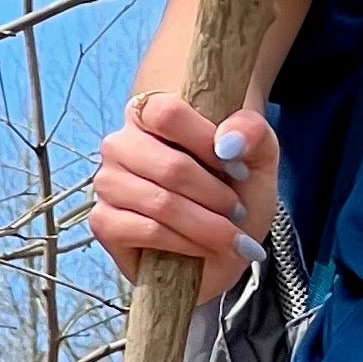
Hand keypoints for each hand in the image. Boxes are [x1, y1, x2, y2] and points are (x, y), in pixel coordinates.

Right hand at [88, 89, 280, 299]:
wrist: (224, 247)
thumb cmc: (235, 193)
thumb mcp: (258, 157)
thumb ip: (252, 132)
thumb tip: (227, 142)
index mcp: (148, 115)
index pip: (167, 113)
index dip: (208, 142)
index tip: (238, 168)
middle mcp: (120, 145)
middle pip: (171, 167)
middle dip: (216, 196)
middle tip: (237, 211)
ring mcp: (107, 184)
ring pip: (162, 203)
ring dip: (207, 225)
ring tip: (228, 233)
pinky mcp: (104, 223)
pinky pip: (148, 232)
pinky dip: (187, 244)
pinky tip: (204, 249)